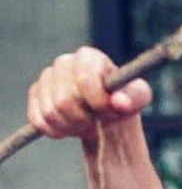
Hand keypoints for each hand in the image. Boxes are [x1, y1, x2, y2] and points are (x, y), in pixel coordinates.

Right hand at [27, 46, 151, 138]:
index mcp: (89, 57)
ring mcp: (46, 79)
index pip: (83, 79)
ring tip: (87, 123)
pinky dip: (57, 131)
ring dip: (72, 126)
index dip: (96, 101)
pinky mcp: (35, 96)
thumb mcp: (138, 98)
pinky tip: (71, 126)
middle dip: (84, 118)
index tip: (108, 110)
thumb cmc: (123, 101)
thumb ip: (134, 97)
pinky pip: (39, 121)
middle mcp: (64, 62)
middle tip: (97, 121)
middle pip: (64, 100)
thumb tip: (120, 102)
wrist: (106, 114)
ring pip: (50, 113)